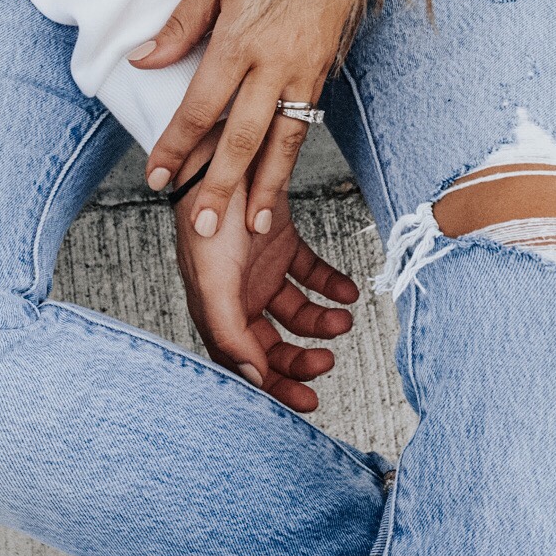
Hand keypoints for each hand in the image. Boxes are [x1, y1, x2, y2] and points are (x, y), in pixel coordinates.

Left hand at [129, 0, 360, 237]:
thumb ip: (182, 24)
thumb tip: (144, 59)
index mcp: (239, 40)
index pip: (200, 108)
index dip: (176, 147)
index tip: (156, 178)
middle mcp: (274, 64)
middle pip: (241, 139)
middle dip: (219, 187)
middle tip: (202, 228)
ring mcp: (305, 70)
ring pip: (282, 141)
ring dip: (265, 186)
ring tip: (252, 224)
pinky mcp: (326, 68)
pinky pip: (304, 121)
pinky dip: (289, 154)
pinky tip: (278, 178)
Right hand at [171, 130, 358, 412]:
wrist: (218, 154)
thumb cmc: (206, 218)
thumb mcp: (213, 283)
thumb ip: (231, 335)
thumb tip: (256, 379)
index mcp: (216, 311)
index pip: (246, 363)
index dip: (275, 386)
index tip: (309, 401)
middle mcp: (238, 295)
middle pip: (274, 344)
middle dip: (301, 359)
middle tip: (328, 362)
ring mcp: (261, 269)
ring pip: (297, 311)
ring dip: (321, 322)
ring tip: (342, 319)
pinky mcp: (282, 242)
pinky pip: (312, 272)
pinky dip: (332, 284)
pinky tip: (348, 292)